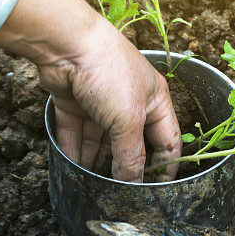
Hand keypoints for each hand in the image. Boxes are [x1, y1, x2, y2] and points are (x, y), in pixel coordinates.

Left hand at [37, 18, 180, 181]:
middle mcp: (130, 102)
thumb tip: (133, 184)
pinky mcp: (75, 102)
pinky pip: (76, 132)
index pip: (167, 140)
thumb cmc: (109, 73)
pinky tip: (71, 169)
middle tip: (119, 192)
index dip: (165, 166)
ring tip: (91, 186)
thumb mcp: (128, 120)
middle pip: (131, 143)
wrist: (66, 43)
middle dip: (125, 166)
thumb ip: (131, 155)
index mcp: (155, 101)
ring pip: (100, 141)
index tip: (157, 192)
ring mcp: (101, 102)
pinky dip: (74, 150)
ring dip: (95, 162)